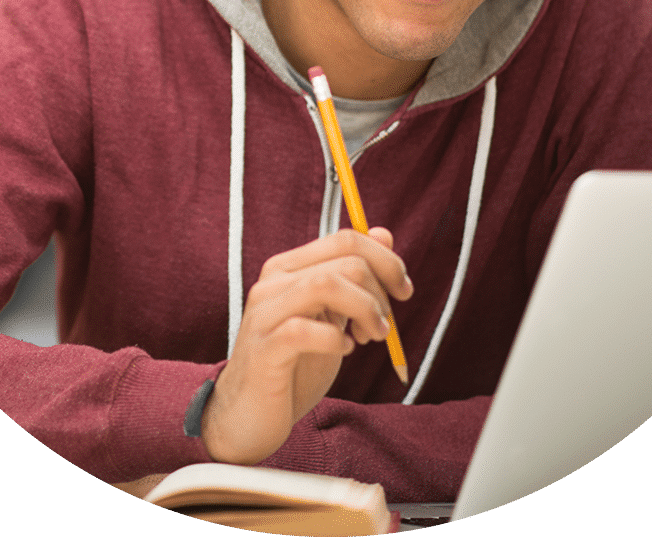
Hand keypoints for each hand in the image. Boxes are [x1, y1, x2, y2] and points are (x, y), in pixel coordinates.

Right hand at [201, 227, 412, 464]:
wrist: (248, 417)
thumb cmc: (294, 366)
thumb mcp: (332, 316)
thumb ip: (353, 277)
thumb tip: (384, 234)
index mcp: (289, 267)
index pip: (345, 239)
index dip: (385, 260)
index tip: (404, 290)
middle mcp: (273, 281)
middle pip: (344, 260)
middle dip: (379, 291)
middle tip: (384, 327)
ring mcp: (264, 313)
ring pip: (326, 284)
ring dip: (364, 310)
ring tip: (372, 336)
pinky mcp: (263, 348)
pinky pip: (304, 329)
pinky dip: (335, 339)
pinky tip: (343, 350)